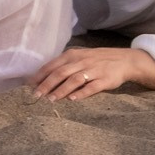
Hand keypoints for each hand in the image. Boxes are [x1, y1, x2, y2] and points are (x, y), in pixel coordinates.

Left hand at [30, 46, 154, 100]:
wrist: (124, 60)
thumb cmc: (97, 60)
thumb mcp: (79, 57)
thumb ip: (64, 65)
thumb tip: (43, 77)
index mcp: (72, 55)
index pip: (52, 65)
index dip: (40, 76)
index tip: (29, 86)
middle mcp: (81, 61)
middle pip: (60, 73)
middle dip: (46, 85)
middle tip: (36, 95)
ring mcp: (94, 70)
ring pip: (74, 80)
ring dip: (61, 90)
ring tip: (51, 100)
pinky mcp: (105, 80)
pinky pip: (92, 87)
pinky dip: (81, 93)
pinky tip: (72, 99)